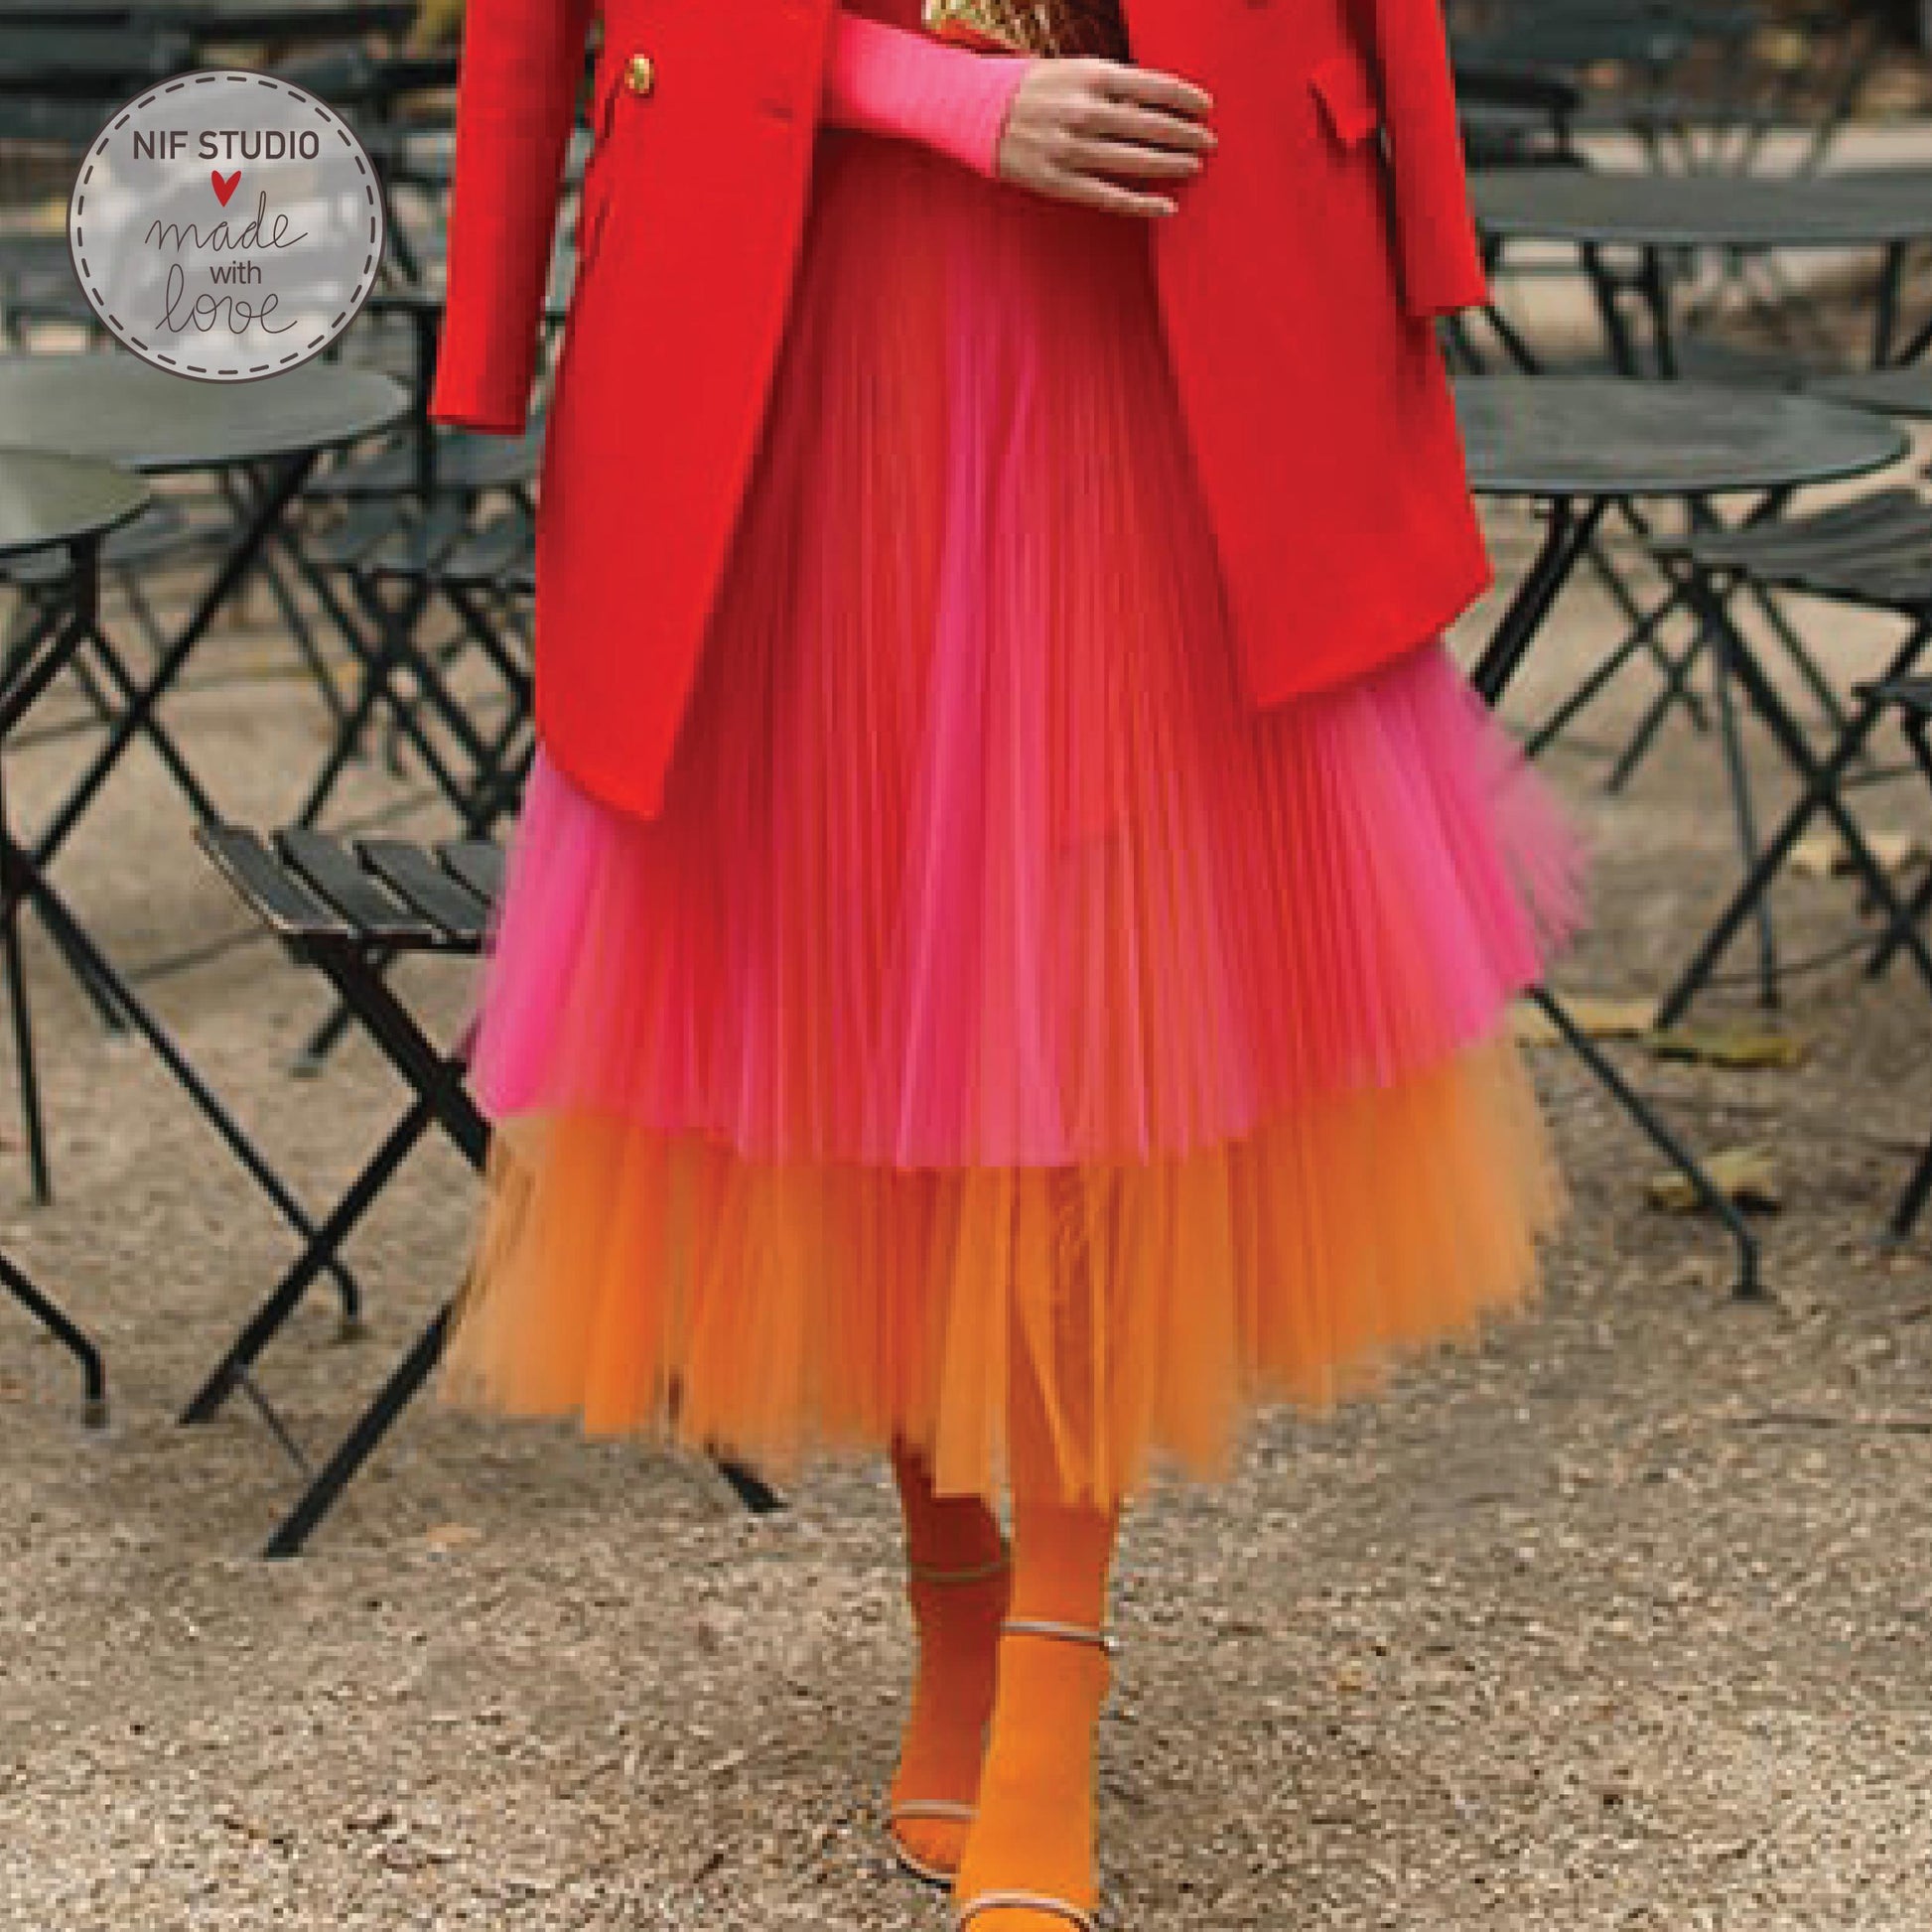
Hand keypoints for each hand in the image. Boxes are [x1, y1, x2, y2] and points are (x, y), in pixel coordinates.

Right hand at [994, 57, 1214, 216]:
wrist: (973, 112)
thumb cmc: (1026, 88)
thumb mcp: (1069, 69)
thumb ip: (1109, 85)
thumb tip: (1153, 103)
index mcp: (1091, 76)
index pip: (1154, 87)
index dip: (1186, 99)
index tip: (1206, 108)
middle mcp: (1085, 112)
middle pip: (1152, 126)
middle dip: (1187, 135)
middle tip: (1209, 142)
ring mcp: (1072, 150)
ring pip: (1137, 162)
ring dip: (1172, 166)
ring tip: (1194, 168)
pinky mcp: (1059, 182)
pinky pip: (1111, 196)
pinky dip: (1142, 204)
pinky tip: (1167, 208)